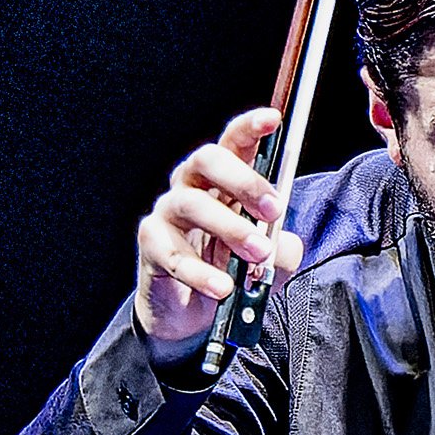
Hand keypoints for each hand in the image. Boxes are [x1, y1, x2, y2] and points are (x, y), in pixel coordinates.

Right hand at [130, 104, 301, 355]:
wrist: (193, 313)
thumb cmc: (230, 269)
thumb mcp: (267, 262)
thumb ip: (282, 252)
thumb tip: (281, 249)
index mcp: (223, 179)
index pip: (234, 142)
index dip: (250, 127)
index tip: (273, 120)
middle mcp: (192, 185)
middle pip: (208, 160)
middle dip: (243, 179)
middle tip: (273, 210)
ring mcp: (168, 213)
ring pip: (191, 204)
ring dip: (230, 227)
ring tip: (257, 254)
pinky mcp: (152, 245)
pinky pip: (174, 253)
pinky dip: (201, 273)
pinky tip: (223, 288)